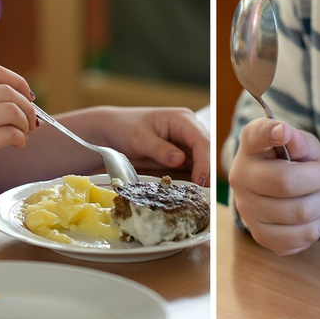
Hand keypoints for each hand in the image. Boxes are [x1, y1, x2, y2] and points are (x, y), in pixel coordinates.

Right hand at [0, 65, 33, 202]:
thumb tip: (18, 100)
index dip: (18, 82)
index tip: (28, 95)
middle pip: (9, 91)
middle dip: (27, 106)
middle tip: (31, 121)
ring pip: (13, 110)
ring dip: (25, 123)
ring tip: (23, 134)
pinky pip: (10, 134)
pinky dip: (19, 138)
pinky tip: (16, 144)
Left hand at [62, 105, 211, 186]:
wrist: (112, 131)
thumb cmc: (125, 128)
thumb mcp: (139, 138)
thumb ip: (160, 148)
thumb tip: (180, 160)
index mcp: (183, 120)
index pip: (201, 141)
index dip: (205, 161)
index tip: (200, 181)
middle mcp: (189, 131)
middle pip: (206, 152)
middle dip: (207, 172)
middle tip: (206, 195)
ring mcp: (185, 145)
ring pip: (201, 163)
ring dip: (201, 179)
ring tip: (200, 198)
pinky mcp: (180, 158)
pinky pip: (190, 170)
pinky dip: (191, 182)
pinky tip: (190, 194)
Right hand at [230, 117, 319, 253]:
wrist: (278, 189)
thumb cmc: (292, 161)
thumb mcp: (301, 144)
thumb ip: (300, 140)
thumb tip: (289, 135)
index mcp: (251, 147)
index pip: (256, 136)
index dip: (270, 133)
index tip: (284, 132)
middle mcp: (241, 179)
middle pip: (287, 183)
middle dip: (318, 179)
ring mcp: (248, 212)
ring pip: (301, 213)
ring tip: (315, 195)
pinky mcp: (262, 237)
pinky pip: (304, 236)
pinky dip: (317, 225)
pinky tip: (308, 215)